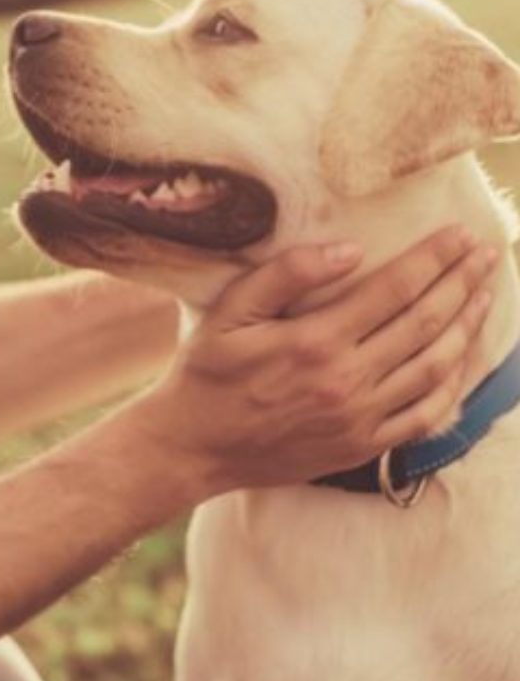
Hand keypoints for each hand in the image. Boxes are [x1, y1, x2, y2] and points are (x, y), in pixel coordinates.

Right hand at [135, 225, 497, 495]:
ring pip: (434, 367)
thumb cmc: (206, 373)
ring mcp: (359, 418)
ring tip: (484, 296)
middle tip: (487, 254)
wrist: (193, 447)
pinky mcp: (361, 446)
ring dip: (466, 328)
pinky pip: (424, 415)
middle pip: (425, 323)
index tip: (461, 234)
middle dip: (462, 283)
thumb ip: (286, 275)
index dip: (434, 258)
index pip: (394, 289)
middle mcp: (346, 380)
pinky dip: (453, 385)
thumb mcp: (230, 312)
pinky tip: (461, 360)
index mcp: (315, 341)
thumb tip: (350, 250)